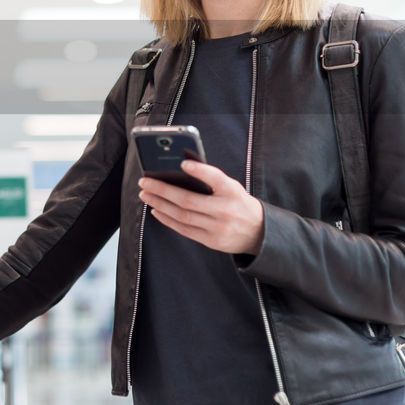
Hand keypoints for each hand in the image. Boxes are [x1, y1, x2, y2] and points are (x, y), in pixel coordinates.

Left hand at [138, 160, 264, 254]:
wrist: (258, 232)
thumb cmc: (238, 203)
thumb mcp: (231, 187)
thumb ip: (211, 180)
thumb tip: (178, 171)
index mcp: (232, 192)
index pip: (216, 178)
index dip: (200, 171)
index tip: (183, 163)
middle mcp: (226, 210)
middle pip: (188, 200)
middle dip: (162, 190)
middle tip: (145, 182)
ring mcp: (218, 228)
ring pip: (182, 216)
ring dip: (160, 204)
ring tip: (146, 195)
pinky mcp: (212, 241)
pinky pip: (184, 230)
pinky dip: (168, 219)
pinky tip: (156, 210)